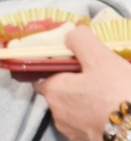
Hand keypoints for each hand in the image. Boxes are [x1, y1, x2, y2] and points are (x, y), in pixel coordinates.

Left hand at [35, 25, 130, 140]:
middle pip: (62, 90)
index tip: (79, 60)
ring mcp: (74, 132)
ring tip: (112, 91)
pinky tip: (115, 107)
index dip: (60, 63)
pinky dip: (99, 115)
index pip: (45, 71)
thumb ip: (80, 40)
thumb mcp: (100, 58)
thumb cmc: (119, 95)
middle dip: (78, 81)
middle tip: (101, 74)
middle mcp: (58, 114)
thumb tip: (70, 33)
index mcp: (53, 91)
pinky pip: (91, 122)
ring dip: (90, 99)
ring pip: (77, 107)